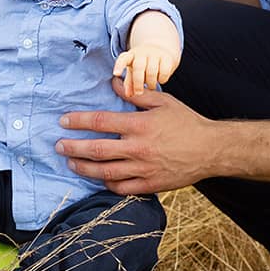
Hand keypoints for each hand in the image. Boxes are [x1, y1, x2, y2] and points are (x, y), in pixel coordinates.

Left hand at [54, 79, 225, 195]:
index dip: (79, 121)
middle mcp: (139, 148)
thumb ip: (136, 95)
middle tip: (58, 145)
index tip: (63, 121)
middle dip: (73, 147)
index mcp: (140, 125)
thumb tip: (113, 82)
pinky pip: (121, 187)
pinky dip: (106, 183)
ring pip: (105, 172)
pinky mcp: (150, 185)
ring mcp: (144, 169)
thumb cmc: (187, 123)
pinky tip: (98, 178)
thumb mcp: (163, 102)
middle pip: (97, 150)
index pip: (101, 121)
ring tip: (71, 163)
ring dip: (84, 168)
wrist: (211, 150)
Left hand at [112, 43, 179, 97]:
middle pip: (138, 67)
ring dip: (151, 82)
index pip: (123, 59)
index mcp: (131, 55)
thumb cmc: (143, 64)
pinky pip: (164, 71)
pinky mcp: (167, 57)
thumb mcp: (134, 71)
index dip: (119, 66)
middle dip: (138, 82)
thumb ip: (130, 82)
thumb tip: (128, 95)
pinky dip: (162, 79)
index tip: (116, 74)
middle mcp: (142, 53)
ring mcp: (155, 53)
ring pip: (152, 70)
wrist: (161, 50)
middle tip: (139, 93)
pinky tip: (160, 80)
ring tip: (151, 86)